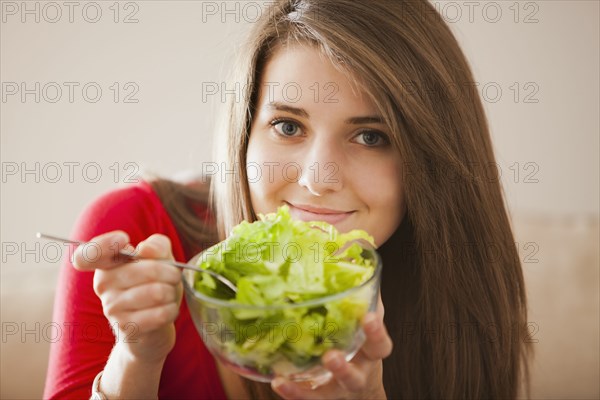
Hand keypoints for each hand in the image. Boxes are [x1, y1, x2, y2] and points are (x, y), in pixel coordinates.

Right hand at [72, 231, 182, 362]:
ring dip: (172, 292)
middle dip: (171, 272)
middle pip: (147, 270)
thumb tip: (145, 249)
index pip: (86, 254)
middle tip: (174, 276)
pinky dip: (172, 309)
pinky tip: (168, 309)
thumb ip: (157, 245)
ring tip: (169, 294)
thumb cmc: (155, 286)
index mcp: (106, 264)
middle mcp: (103, 285)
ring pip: (157, 292)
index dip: (103, 244)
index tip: (125, 240)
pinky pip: (160, 313)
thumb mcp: (161, 259)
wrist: (153, 327)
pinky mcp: (126, 327)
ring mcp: (112, 308)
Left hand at [271, 294, 391, 398]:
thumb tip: (351, 259)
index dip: (376, 332)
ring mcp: (338, 389)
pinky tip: (278, 382)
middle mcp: (356, 374)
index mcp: (369, 353)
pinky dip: (292, 391)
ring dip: (311, 384)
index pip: (379, 344)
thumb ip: (359, 298)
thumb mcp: (363, 326)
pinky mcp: (320, 397)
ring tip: (297, 374)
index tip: (368, 318)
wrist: (359, 391)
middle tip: (331, 356)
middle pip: (354, 376)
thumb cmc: (359, 349)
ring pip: (328, 391)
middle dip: (343, 368)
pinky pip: (306, 397)